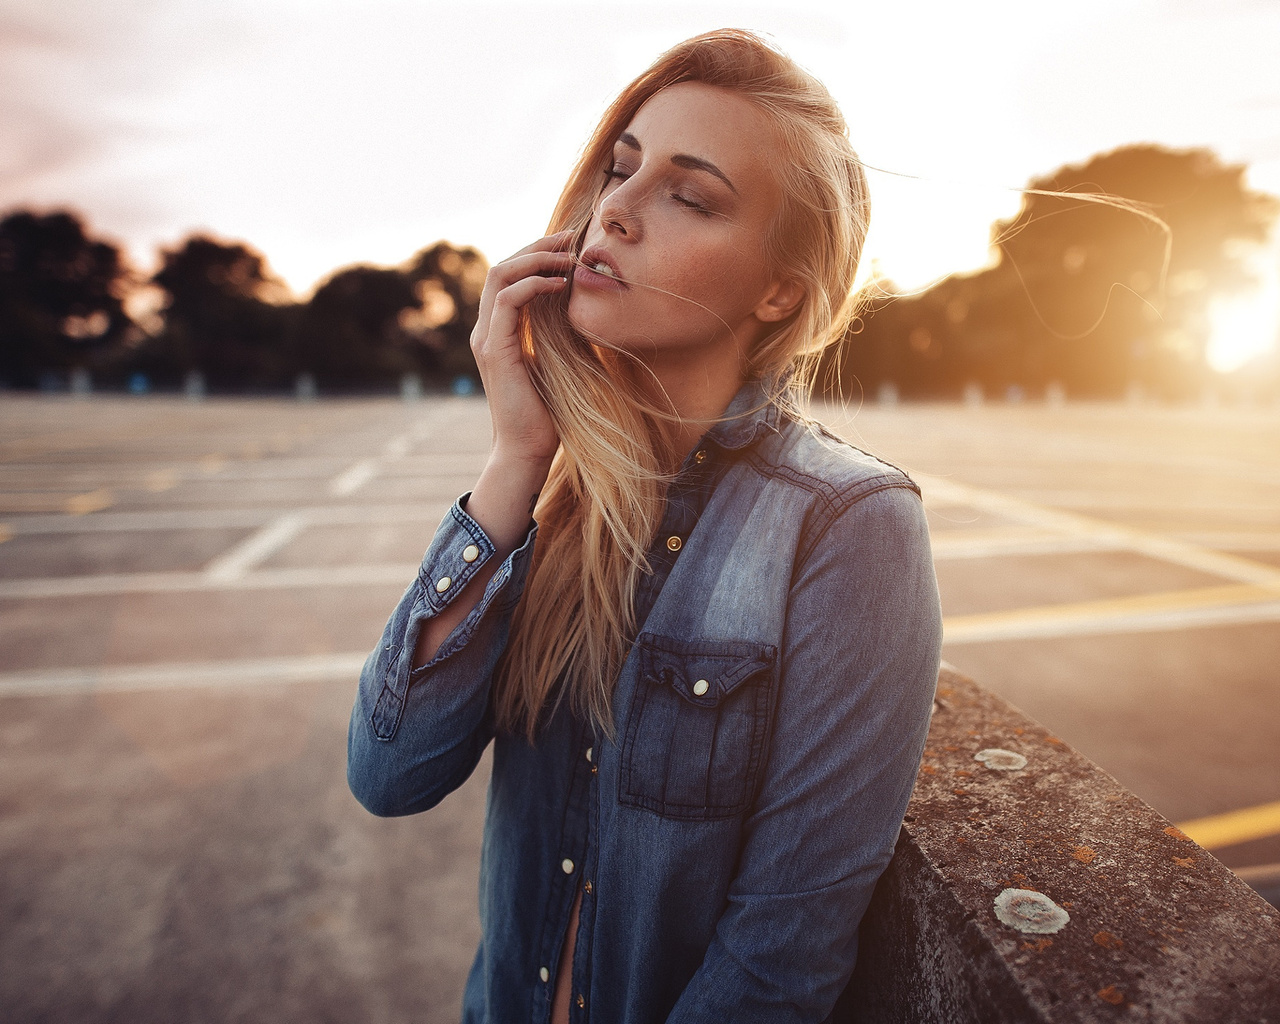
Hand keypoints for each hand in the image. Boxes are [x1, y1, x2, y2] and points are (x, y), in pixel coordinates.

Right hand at [471, 230, 575, 465]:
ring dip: (536, 259)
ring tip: (569, 257)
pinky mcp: (494, 349)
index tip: (570, 244)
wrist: (528, 449)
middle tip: (572, 237)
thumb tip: (578, 304)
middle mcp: (486, 329)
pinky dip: (534, 285)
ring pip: (499, 276)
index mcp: (498, 330)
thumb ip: (554, 332)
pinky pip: (508, 300)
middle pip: (501, 266)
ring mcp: (486, 338)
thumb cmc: (546, 411)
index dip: (537, 253)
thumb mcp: (554, 359)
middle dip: (537, 246)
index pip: (509, 276)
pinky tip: (561, 285)